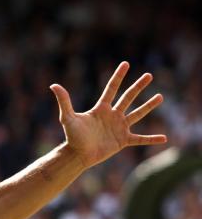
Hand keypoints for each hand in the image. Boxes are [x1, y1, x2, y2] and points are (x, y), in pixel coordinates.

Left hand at [50, 61, 165, 166]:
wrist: (78, 155)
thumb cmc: (72, 136)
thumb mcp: (68, 117)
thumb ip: (64, 101)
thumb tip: (54, 85)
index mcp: (101, 108)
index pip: (112, 88)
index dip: (118, 76)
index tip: (125, 64)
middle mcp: (112, 115)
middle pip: (128, 97)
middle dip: (138, 86)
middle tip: (149, 75)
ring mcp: (119, 127)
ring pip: (137, 114)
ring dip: (149, 106)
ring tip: (160, 97)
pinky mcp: (123, 140)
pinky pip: (140, 139)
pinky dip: (152, 139)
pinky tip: (164, 138)